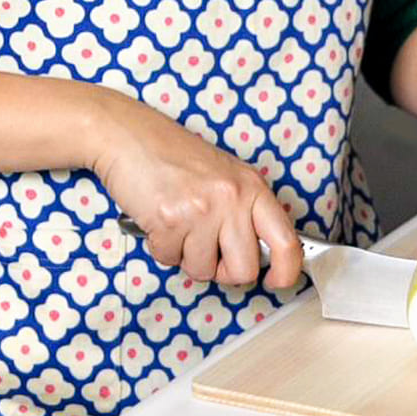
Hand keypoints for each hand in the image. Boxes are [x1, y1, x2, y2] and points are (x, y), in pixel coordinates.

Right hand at [91, 88, 302, 287]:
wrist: (129, 135)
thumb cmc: (172, 153)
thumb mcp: (223, 174)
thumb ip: (244, 208)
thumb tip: (259, 250)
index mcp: (251, 186)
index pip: (286, 239)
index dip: (287, 270)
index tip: (278, 280)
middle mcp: (232, 198)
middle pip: (244, 269)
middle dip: (222, 269)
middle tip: (206, 246)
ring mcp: (202, 210)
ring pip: (203, 271)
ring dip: (186, 255)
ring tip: (178, 222)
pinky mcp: (170, 221)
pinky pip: (170, 260)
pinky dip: (161, 246)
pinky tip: (159, 219)